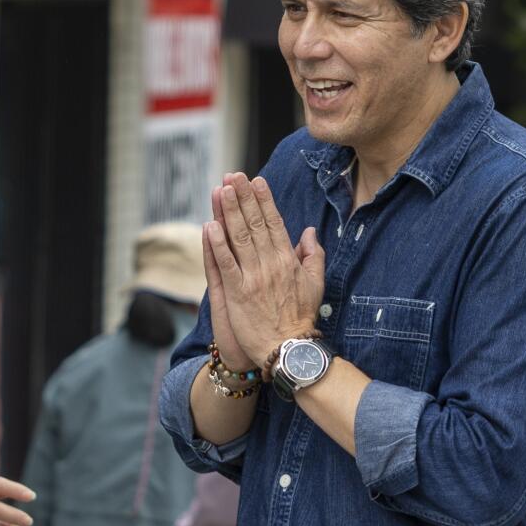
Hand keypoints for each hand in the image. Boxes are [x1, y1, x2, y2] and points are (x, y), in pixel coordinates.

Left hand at [206, 173, 324, 368]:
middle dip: (244, 197)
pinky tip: (210, 225)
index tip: (256, 181)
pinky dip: (217, 244)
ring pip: (239, 238)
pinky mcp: (238, 293)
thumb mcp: (315, 284)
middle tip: (234, 175)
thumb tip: (308, 232)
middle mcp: (271, 265)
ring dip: (229, 212)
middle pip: (254, 224)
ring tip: (221, 189)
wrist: (289, 349)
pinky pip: (226, 264)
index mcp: (288, 261)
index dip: (264, 200)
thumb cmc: (302, 319)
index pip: (274, 223)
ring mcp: (253, 278)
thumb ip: (313, 256)